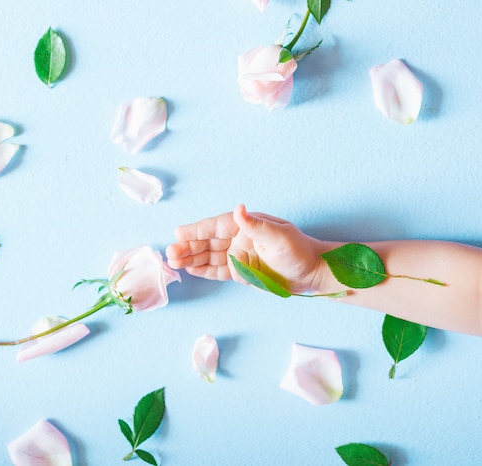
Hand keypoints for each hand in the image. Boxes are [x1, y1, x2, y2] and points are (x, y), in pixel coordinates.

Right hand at [166, 204, 331, 294]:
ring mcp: (238, 256)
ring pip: (209, 256)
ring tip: (172, 261)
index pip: (216, 226)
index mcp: (246, 226)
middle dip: (188, 246)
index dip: (197, 230)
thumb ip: (256, 226)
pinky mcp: (241, 272)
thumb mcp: (280, 237)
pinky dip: (202, 270)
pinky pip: (217, 271)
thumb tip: (238, 209)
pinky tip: (188, 269)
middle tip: (170, 251)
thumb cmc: (299, 251)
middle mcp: (239, 239)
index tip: (179, 232)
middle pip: (208, 242)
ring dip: (190, 258)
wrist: (312, 273)